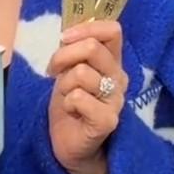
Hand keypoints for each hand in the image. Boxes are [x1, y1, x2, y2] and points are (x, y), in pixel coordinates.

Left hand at [47, 19, 127, 173]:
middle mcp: (119, 79)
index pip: (112, 31)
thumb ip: (75, 51)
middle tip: (54, 71)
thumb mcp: (70, 71)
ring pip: (81, 73)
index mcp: (112, 63)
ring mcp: (115, 100)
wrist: (71, 144)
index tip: (65, 38)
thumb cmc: (71, 105)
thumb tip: (70, 29)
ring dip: (64, 84)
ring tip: (66, 97)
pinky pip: (79, 97)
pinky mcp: (108, 121)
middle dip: (63, 56)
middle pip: (93, 48)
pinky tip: (72, 112)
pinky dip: (67, 102)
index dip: (86, 29)